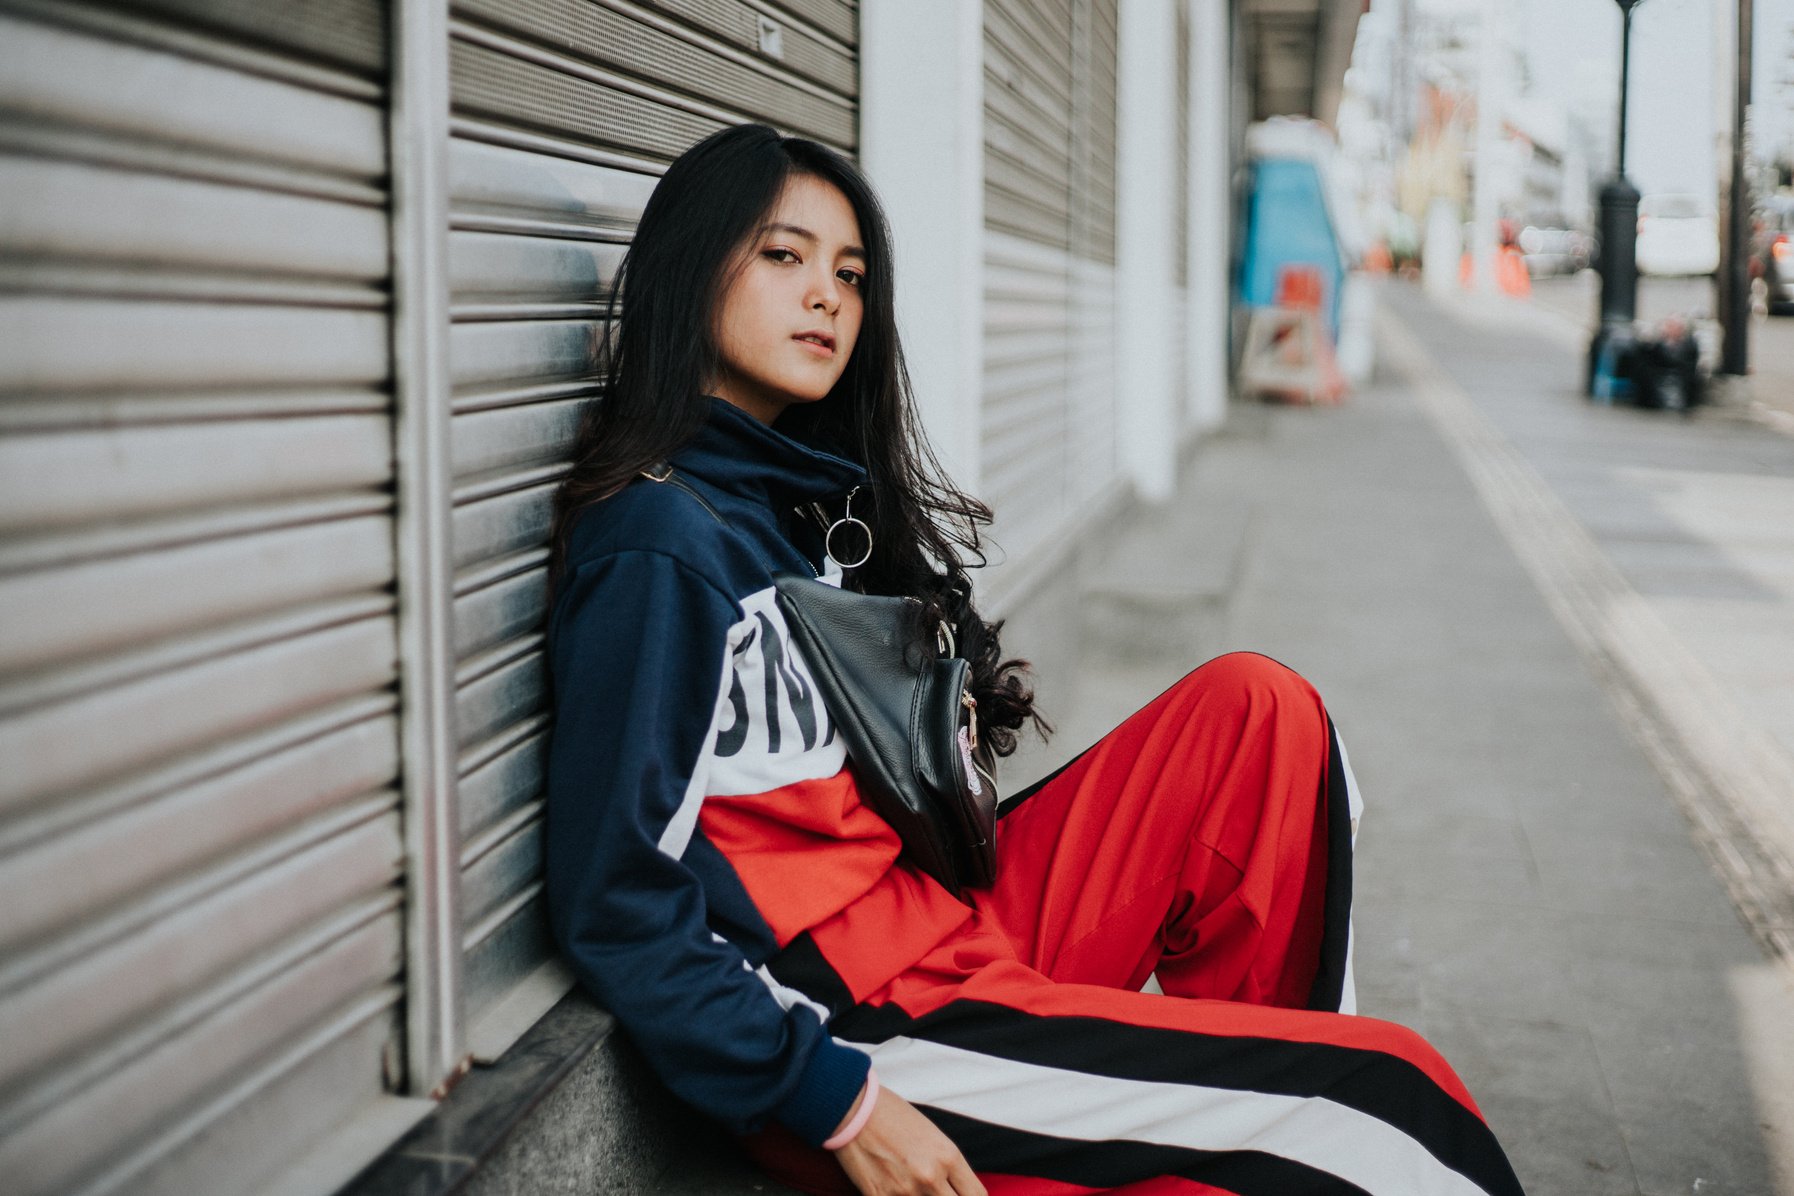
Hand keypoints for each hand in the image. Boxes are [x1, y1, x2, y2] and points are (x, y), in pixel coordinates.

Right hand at [832, 1085, 985, 1195]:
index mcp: (947, 1156)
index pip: (976, 1195)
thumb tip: (953, 1188)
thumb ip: (946, 1164)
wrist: (853, 1108)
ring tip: (908, 1182)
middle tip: (935, 1191)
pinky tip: (893, 1187)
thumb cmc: (891, 1114)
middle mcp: (930, 1177)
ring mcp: (905, 1191)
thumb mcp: (931, 1135)